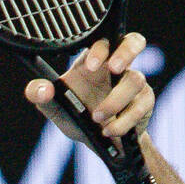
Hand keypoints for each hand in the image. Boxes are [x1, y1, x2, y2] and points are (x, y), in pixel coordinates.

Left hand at [24, 33, 153, 147]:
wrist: (96, 142)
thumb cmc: (75, 114)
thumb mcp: (54, 106)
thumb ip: (40, 95)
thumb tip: (42, 89)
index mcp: (92, 61)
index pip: (101, 41)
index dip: (100, 49)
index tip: (90, 66)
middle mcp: (116, 67)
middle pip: (134, 42)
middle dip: (127, 51)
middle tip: (115, 68)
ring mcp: (133, 83)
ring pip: (136, 80)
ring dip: (115, 101)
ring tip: (97, 118)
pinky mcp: (144, 102)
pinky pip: (141, 106)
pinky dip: (124, 121)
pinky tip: (109, 130)